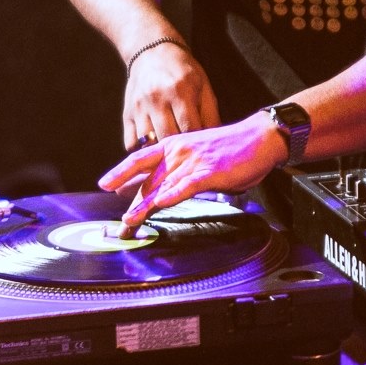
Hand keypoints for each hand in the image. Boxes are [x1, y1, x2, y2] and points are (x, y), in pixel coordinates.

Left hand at [100, 112, 289, 233]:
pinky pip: (187, 185)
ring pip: (162, 187)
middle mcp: (178, 152)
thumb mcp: (196, 155)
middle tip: (120, 227)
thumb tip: (158, 187)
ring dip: (144, 208)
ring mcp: (193, 161)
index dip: (121, 172)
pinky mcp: (210, 172)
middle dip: (131, 206)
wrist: (259, 137)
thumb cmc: (230, 149)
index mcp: (173, 145)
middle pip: (147, 181)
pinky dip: (173, 195)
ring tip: (129, 223)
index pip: (140, 160)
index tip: (106, 184)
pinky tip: (161, 204)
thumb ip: (176, 169)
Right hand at [123, 42, 220, 151]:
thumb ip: (211, 114)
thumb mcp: (203, 85)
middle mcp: (156, 99)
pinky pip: (132, 144)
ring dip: (161, 152)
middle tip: (188, 153)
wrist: (151, 51)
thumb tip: (214, 142)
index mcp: (179, 90)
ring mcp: (138, 107)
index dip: (198, 142)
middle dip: (180, 149)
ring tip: (171, 152)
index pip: (190, 128)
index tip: (202, 148)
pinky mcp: (126, 114)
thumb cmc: (183, 71)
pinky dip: (143, 151)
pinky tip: (154, 147)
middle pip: (168, 138)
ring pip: (148, 144)